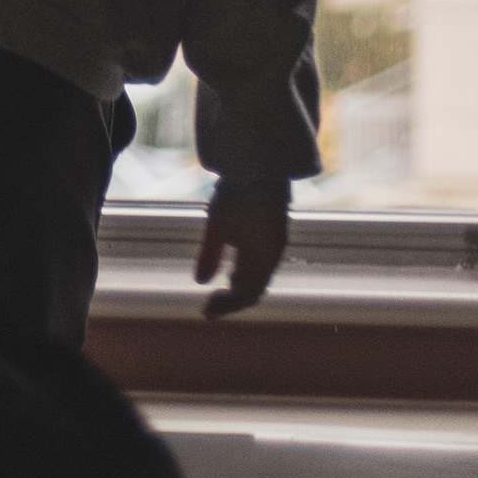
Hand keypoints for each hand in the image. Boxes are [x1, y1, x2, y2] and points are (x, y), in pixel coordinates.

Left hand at [193, 194, 287, 319]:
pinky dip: (249, 275)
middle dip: (232, 302)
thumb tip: (200, 282)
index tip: (205, 311)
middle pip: (255, 290)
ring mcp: (277, 245)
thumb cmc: (236, 196)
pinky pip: (265, 265)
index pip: (245, 295)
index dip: (226, 307)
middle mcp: (273, 256)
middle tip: (209, 306)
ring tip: (220, 291)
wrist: (261, 166)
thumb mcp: (216, 226)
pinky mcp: (276, 234)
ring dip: (240, 289)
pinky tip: (233, 270)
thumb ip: (209, 255)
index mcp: (261, 258)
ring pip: (261, 279)